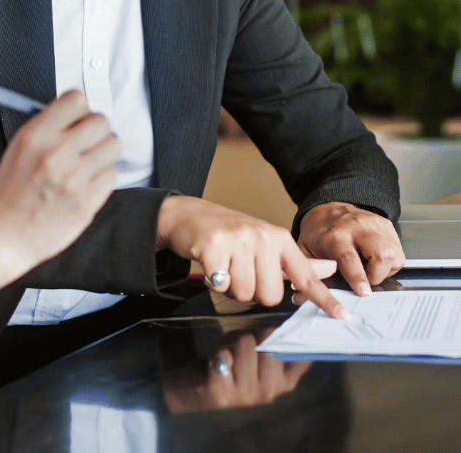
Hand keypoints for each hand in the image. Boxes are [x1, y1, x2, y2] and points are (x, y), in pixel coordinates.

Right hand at [0, 90, 118, 273]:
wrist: (4, 235)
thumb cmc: (10, 192)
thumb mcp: (18, 147)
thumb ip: (48, 126)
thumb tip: (77, 112)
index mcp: (36, 136)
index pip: (76, 100)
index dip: (80, 108)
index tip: (78, 118)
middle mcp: (57, 153)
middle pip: (101, 121)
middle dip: (96, 129)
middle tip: (87, 141)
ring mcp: (74, 179)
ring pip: (113, 146)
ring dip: (103, 152)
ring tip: (87, 164)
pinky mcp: (87, 202)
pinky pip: (112, 175)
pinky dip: (102, 177)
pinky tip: (85, 184)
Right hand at [156, 196, 348, 318]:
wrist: (188, 215)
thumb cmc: (229, 233)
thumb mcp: (266, 242)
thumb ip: (297, 262)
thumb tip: (330, 268)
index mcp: (278, 239)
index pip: (306, 275)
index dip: (324, 298)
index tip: (343, 315)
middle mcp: (262, 237)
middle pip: (270, 295)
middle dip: (253, 291)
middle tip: (239, 270)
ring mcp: (238, 240)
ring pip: (245, 294)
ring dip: (232, 288)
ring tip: (225, 266)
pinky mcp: (213, 245)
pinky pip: (221, 285)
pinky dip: (214, 281)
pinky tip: (210, 264)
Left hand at [163, 327, 311, 412]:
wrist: (194, 390)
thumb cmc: (231, 365)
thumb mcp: (255, 353)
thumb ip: (270, 342)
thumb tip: (282, 326)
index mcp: (282, 383)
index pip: (301, 358)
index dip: (292, 339)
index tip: (282, 330)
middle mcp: (269, 393)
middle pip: (269, 347)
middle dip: (252, 336)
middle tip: (240, 344)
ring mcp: (245, 397)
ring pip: (246, 347)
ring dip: (231, 342)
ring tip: (225, 352)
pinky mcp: (220, 395)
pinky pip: (224, 357)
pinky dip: (217, 351)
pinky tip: (214, 361)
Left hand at [298, 202, 404, 296]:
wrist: (327, 208)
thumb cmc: (317, 232)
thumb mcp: (305, 250)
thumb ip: (310, 270)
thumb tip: (307, 293)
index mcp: (334, 236)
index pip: (349, 258)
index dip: (358, 277)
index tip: (364, 292)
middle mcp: (357, 228)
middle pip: (381, 254)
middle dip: (378, 274)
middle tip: (366, 279)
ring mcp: (374, 225)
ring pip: (394, 254)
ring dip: (385, 269)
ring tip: (370, 267)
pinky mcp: (386, 225)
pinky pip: (398, 251)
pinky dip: (390, 262)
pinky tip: (375, 259)